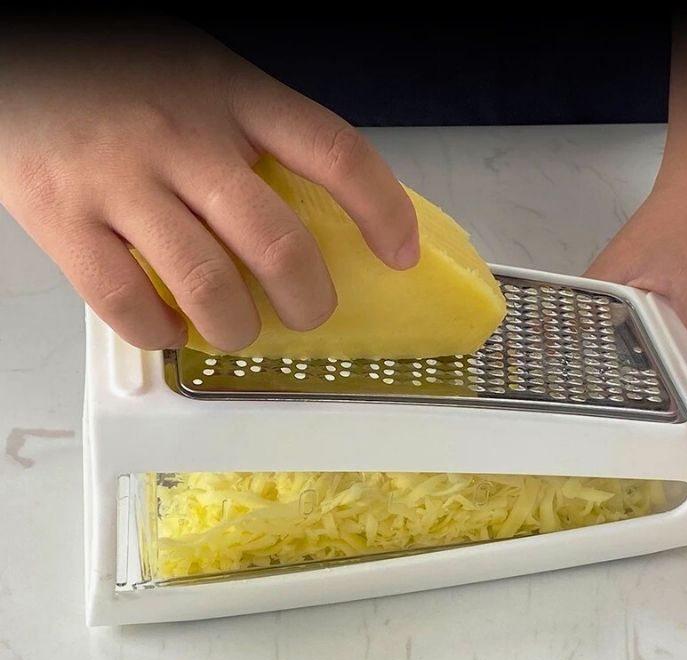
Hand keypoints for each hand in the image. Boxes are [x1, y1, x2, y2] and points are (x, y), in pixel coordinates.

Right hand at [0, 19, 418, 351]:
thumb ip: (257, 135)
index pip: (334, 153)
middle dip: (308, 299)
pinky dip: (160, 332)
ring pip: (208, 283)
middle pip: (276, 241)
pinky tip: (171, 328)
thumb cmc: (120, 71)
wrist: (18, 53)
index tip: (402, 255)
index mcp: (232, 94)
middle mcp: (183, 135)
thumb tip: (321, 212)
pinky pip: (124, 301)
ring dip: (239, 329)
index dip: (383, 211)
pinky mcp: (62, 216)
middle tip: (309, 312)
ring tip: (240, 332)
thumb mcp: (205, 77)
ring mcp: (121, 178)